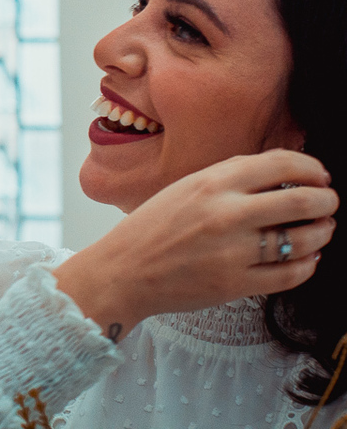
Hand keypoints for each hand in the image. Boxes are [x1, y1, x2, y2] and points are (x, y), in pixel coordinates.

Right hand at [53, 149, 337, 339]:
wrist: (123, 272)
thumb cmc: (150, 229)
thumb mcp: (184, 188)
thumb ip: (228, 180)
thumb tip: (278, 175)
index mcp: (211, 183)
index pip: (281, 164)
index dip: (311, 168)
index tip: (319, 175)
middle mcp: (226, 214)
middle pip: (301, 201)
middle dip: (325, 201)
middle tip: (328, 202)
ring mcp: (234, 251)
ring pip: (303, 239)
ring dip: (322, 233)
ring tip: (321, 230)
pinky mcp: (237, 284)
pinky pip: (291, 274)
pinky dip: (308, 265)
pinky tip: (307, 258)